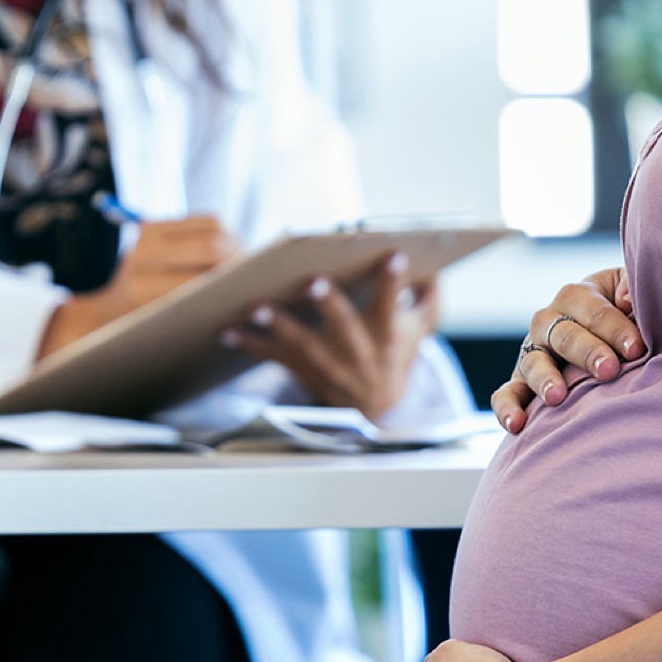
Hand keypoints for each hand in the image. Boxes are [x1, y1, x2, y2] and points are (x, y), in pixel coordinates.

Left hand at [39, 216, 240, 357]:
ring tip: (248, 267)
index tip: (258, 292)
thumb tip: (255, 310)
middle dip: (242, 261)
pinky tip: (231, 254)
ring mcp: (144, 238)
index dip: (235, 283)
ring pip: (213, 229)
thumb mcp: (168, 336)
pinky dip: (225, 234)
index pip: (203, 278)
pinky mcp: (150, 225)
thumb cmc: (142, 333)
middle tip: (261, 277)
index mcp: (143, 291)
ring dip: (237, 246)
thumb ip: (202, 320)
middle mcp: (141, 258)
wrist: (102, 316)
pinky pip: (205, 221)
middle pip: (212, 247)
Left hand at [224, 251, 435, 421]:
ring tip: (257, 308)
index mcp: (386, 333)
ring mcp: (328, 364)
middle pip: (344, 326)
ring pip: (302, 346)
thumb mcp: (421, 329)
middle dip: (329, 304)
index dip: (393, 281)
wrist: (375, 406)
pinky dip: (250, 345)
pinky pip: (274, 358)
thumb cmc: (395, 353)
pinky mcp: (303, 371)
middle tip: (314, 281)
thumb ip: (429, 296)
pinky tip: (228, 331)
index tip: (393, 255)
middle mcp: (357, 351)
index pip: (391, 303)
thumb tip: (433, 264)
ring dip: (279, 326)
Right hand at [492, 267, 639, 432]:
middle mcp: (548, 321)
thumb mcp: (631, 290)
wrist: (607, 341)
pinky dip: (506, 408)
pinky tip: (516, 424)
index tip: (636, 348)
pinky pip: (506, 394)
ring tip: (557, 397)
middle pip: (565, 336)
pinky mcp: (521, 382)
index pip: (595, 311)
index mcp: (577, 296)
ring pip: (534, 363)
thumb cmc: (628, 314)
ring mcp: (532, 352)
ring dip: (545, 379)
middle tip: (609, 370)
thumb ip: (634, 287)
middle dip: (587, 352)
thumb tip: (629, 302)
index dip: (616, 329)